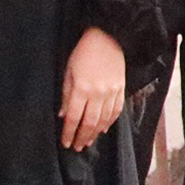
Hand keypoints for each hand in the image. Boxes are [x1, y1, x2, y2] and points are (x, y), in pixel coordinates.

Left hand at [59, 26, 125, 149]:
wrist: (108, 37)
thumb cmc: (83, 52)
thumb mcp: (69, 71)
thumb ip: (66, 95)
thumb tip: (63, 115)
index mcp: (82, 88)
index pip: (74, 117)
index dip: (69, 132)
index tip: (65, 142)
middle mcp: (98, 93)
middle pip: (89, 122)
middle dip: (82, 137)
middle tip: (76, 147)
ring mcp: (111, 92)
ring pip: (104, 119)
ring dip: (95, 133)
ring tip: (88, 141)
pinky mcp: (121, 88)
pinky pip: (116, 110)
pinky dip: (110, 122)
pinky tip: (104, 128)